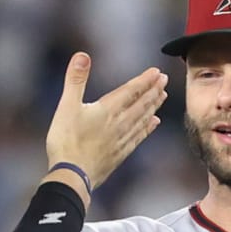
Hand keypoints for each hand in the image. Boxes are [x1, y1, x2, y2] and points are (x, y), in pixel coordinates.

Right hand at [44, 52, 169, 200]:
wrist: (72, 176)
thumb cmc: (66, 141)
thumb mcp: (66, 106)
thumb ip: (75, 80)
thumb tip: (82, 55)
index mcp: (108, 110)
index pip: (131, 91)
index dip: (145, 80)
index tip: (157, 72)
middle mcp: (119, 123)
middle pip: (141, 104)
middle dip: (153, 90)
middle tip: (164, 80)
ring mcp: (121, 140)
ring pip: (143, 119)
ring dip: (153, 106)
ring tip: (162, 96)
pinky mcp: (119, 154)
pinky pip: (138, 137)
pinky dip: (147, 128)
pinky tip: (154, 123)